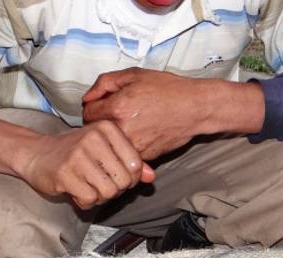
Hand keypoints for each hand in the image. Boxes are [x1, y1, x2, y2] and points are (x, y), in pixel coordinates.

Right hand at [15, 120, 156, 209]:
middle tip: (100, 184)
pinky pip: (90, 199)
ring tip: (88, 187)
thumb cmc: (74, 153)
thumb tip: (151, 177)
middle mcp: (93, 139)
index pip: (135, 165)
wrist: (36, 154)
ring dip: (100, 197)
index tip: (115, 176)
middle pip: (123, 181)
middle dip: (114, 190)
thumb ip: (130, 162)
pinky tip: (77, 191)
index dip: (129, 179)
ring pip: (108, 192)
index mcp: (107, 129)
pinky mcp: (65, 174)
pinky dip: (85, 202)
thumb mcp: (104, 150)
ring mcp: (78, 156)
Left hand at [82, 68, 206, 159]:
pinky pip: (125, 153)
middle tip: (116, 114)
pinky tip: (140, 133)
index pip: (86, 114)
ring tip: (129, 124)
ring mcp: (133, 146)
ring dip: (112, 137)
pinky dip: (127, 146)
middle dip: (100, 123)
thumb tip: (87, 97)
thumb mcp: (135, 75)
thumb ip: (105, 83)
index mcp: (117, 107)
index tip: (102, 106)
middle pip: (95, 132)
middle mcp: (122, 129)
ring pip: (109, 145)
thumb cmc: (168, 89)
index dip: (93, 108)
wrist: (196, 108)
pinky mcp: (143, 156)